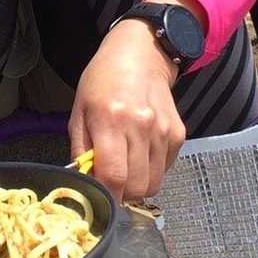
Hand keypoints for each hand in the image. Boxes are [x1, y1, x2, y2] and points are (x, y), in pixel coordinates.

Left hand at [70, 20, 186, 202]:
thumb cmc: (102, 82)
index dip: (107, 198)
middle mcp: (141, 126)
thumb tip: (84, 185)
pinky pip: (165, 170)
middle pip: (136, 186)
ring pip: (153, 184)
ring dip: (137, 185)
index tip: (99, 202)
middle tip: (111, 182)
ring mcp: (163, 131)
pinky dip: (151, 171)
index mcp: (111, 120)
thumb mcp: (79, 112)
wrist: (140, 55)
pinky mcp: (178, 134)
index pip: (113, 176)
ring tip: (125, 166)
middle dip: (121, 194)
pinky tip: (140, 153)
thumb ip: (81, 151)